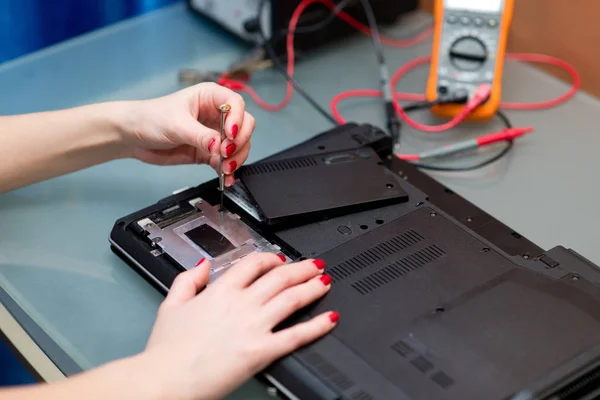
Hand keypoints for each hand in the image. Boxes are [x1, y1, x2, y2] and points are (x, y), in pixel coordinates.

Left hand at [124, 83, 254, 185]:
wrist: (133, 137)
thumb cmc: (151, 118)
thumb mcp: (176, 125)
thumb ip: (200, 136)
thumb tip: (219, 146)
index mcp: (210, 97)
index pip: (236, 104)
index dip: (238, 119)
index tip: (230, 135)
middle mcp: (216, 115)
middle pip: (244, 126)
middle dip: (239, 141)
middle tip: (226, 153)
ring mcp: (214, 135)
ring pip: (239, 146)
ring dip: (236, 158)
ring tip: (225, 169)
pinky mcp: (209, 153)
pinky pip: (225, 162)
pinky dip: (228, 171)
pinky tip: (225, 179)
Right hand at [143, 254, 337, 399]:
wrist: (165, 379)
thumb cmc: (166, 350)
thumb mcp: (171, 305)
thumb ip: (188, 280)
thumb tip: (203, 265)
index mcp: (220, 292)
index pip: (253, 264)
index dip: (271, 258)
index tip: (280, 259)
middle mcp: (241, 305)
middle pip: (279, 277)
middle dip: (301, 269)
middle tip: (315, 265)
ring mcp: (253, 326)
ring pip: (292, 299)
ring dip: (313, 287)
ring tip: (325, 281)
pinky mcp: (262, 350)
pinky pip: (296, 335)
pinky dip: (317, 325)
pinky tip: (330, 318)